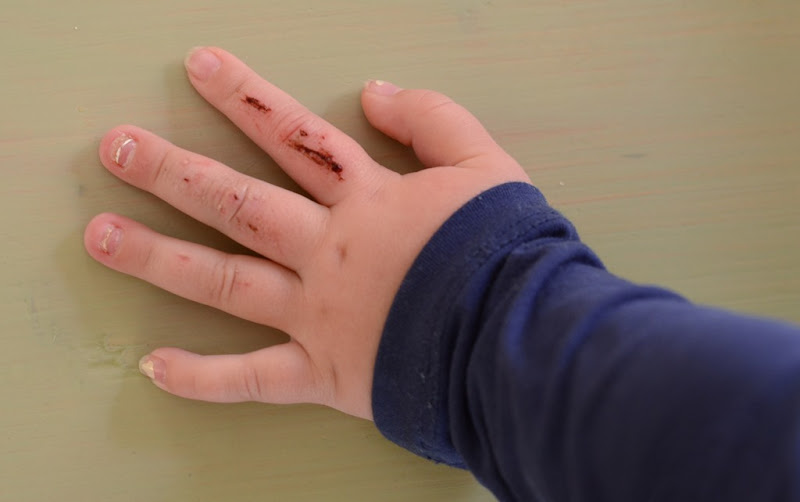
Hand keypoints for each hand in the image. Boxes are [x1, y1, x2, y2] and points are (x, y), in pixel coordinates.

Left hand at [84, 47, 528, 418]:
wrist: (520, 336)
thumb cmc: (508, 252)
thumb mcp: (487, 164)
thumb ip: (433, 118)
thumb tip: (374, 91)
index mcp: (367, 200)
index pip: (294, 136)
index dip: (245, 96)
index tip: (198, 66)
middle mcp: (328, 251)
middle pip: (239, 203)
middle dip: (174, 172)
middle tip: (116, 148)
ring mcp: (318, 314)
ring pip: (226, 283)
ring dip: (160, 258)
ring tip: (100, 236)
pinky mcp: (324, 374)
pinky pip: (254, 379)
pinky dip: (203, 379)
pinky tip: (152, 367)